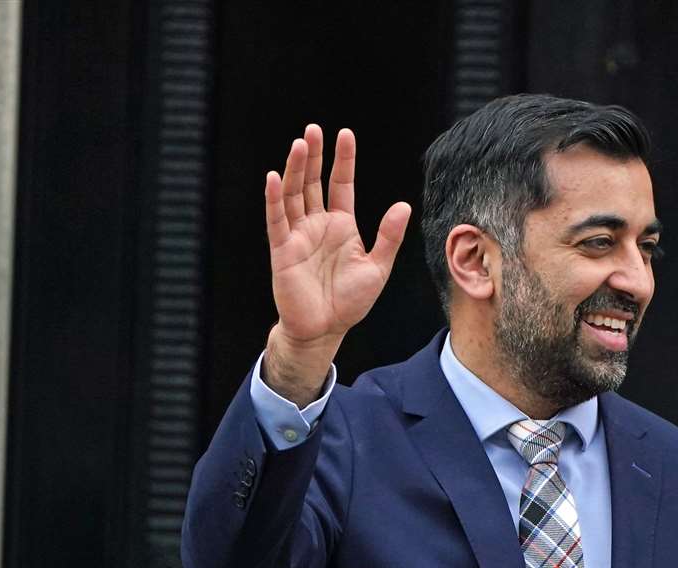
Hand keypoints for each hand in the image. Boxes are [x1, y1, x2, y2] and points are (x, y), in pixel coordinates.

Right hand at [263, 124, 410, 404]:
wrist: (326, 329)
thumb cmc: (351, 301)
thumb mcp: (378, 267)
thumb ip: (389, 237)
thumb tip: (403, 205)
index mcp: (342, 226)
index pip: (341, 184)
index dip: (343, 161)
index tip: (345, 134)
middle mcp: (318, 225)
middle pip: (313, 182)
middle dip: (314, 156)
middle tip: (314, 129)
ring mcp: (298, 235)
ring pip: (294, 194)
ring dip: (295, 170)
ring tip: (299, 144)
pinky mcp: (282, 249)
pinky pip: (276, 219)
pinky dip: (275, 198)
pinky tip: (275, 177)